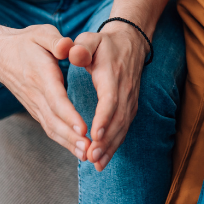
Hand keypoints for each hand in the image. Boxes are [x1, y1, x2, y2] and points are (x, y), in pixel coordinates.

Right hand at [0, 24, 91, 160]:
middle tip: (90, 150)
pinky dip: (62, 140)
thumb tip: (67, 47)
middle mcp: (36, 94)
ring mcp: (34, 104)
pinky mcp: (35, 110)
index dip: (69, 115)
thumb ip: (55, 40)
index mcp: (41, 75)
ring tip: (87, 155)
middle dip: (72, 137)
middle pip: (54, 120)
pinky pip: (49, 127)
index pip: (56, 99)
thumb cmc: (26, 43)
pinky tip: (77, 149)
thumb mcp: (41, 33)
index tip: (84, 128)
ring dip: (68, 143)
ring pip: (51, 127)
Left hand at [66, 19, 148, 171]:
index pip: (110, 99)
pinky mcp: (130, 107)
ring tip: (96, 164)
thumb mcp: (90, 39)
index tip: (95, 135)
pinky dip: (114, 145)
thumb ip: (81, 47)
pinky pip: (124, 128)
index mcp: (112, 75)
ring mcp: (130, 100)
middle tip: (91, 157)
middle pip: (118, 119)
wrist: (131, 42)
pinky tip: (102, 161)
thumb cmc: (104, 44)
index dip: (104, 118)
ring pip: (123, 127)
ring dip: (111, 147)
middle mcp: (125, 90)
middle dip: (106, 140)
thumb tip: (72, 54)